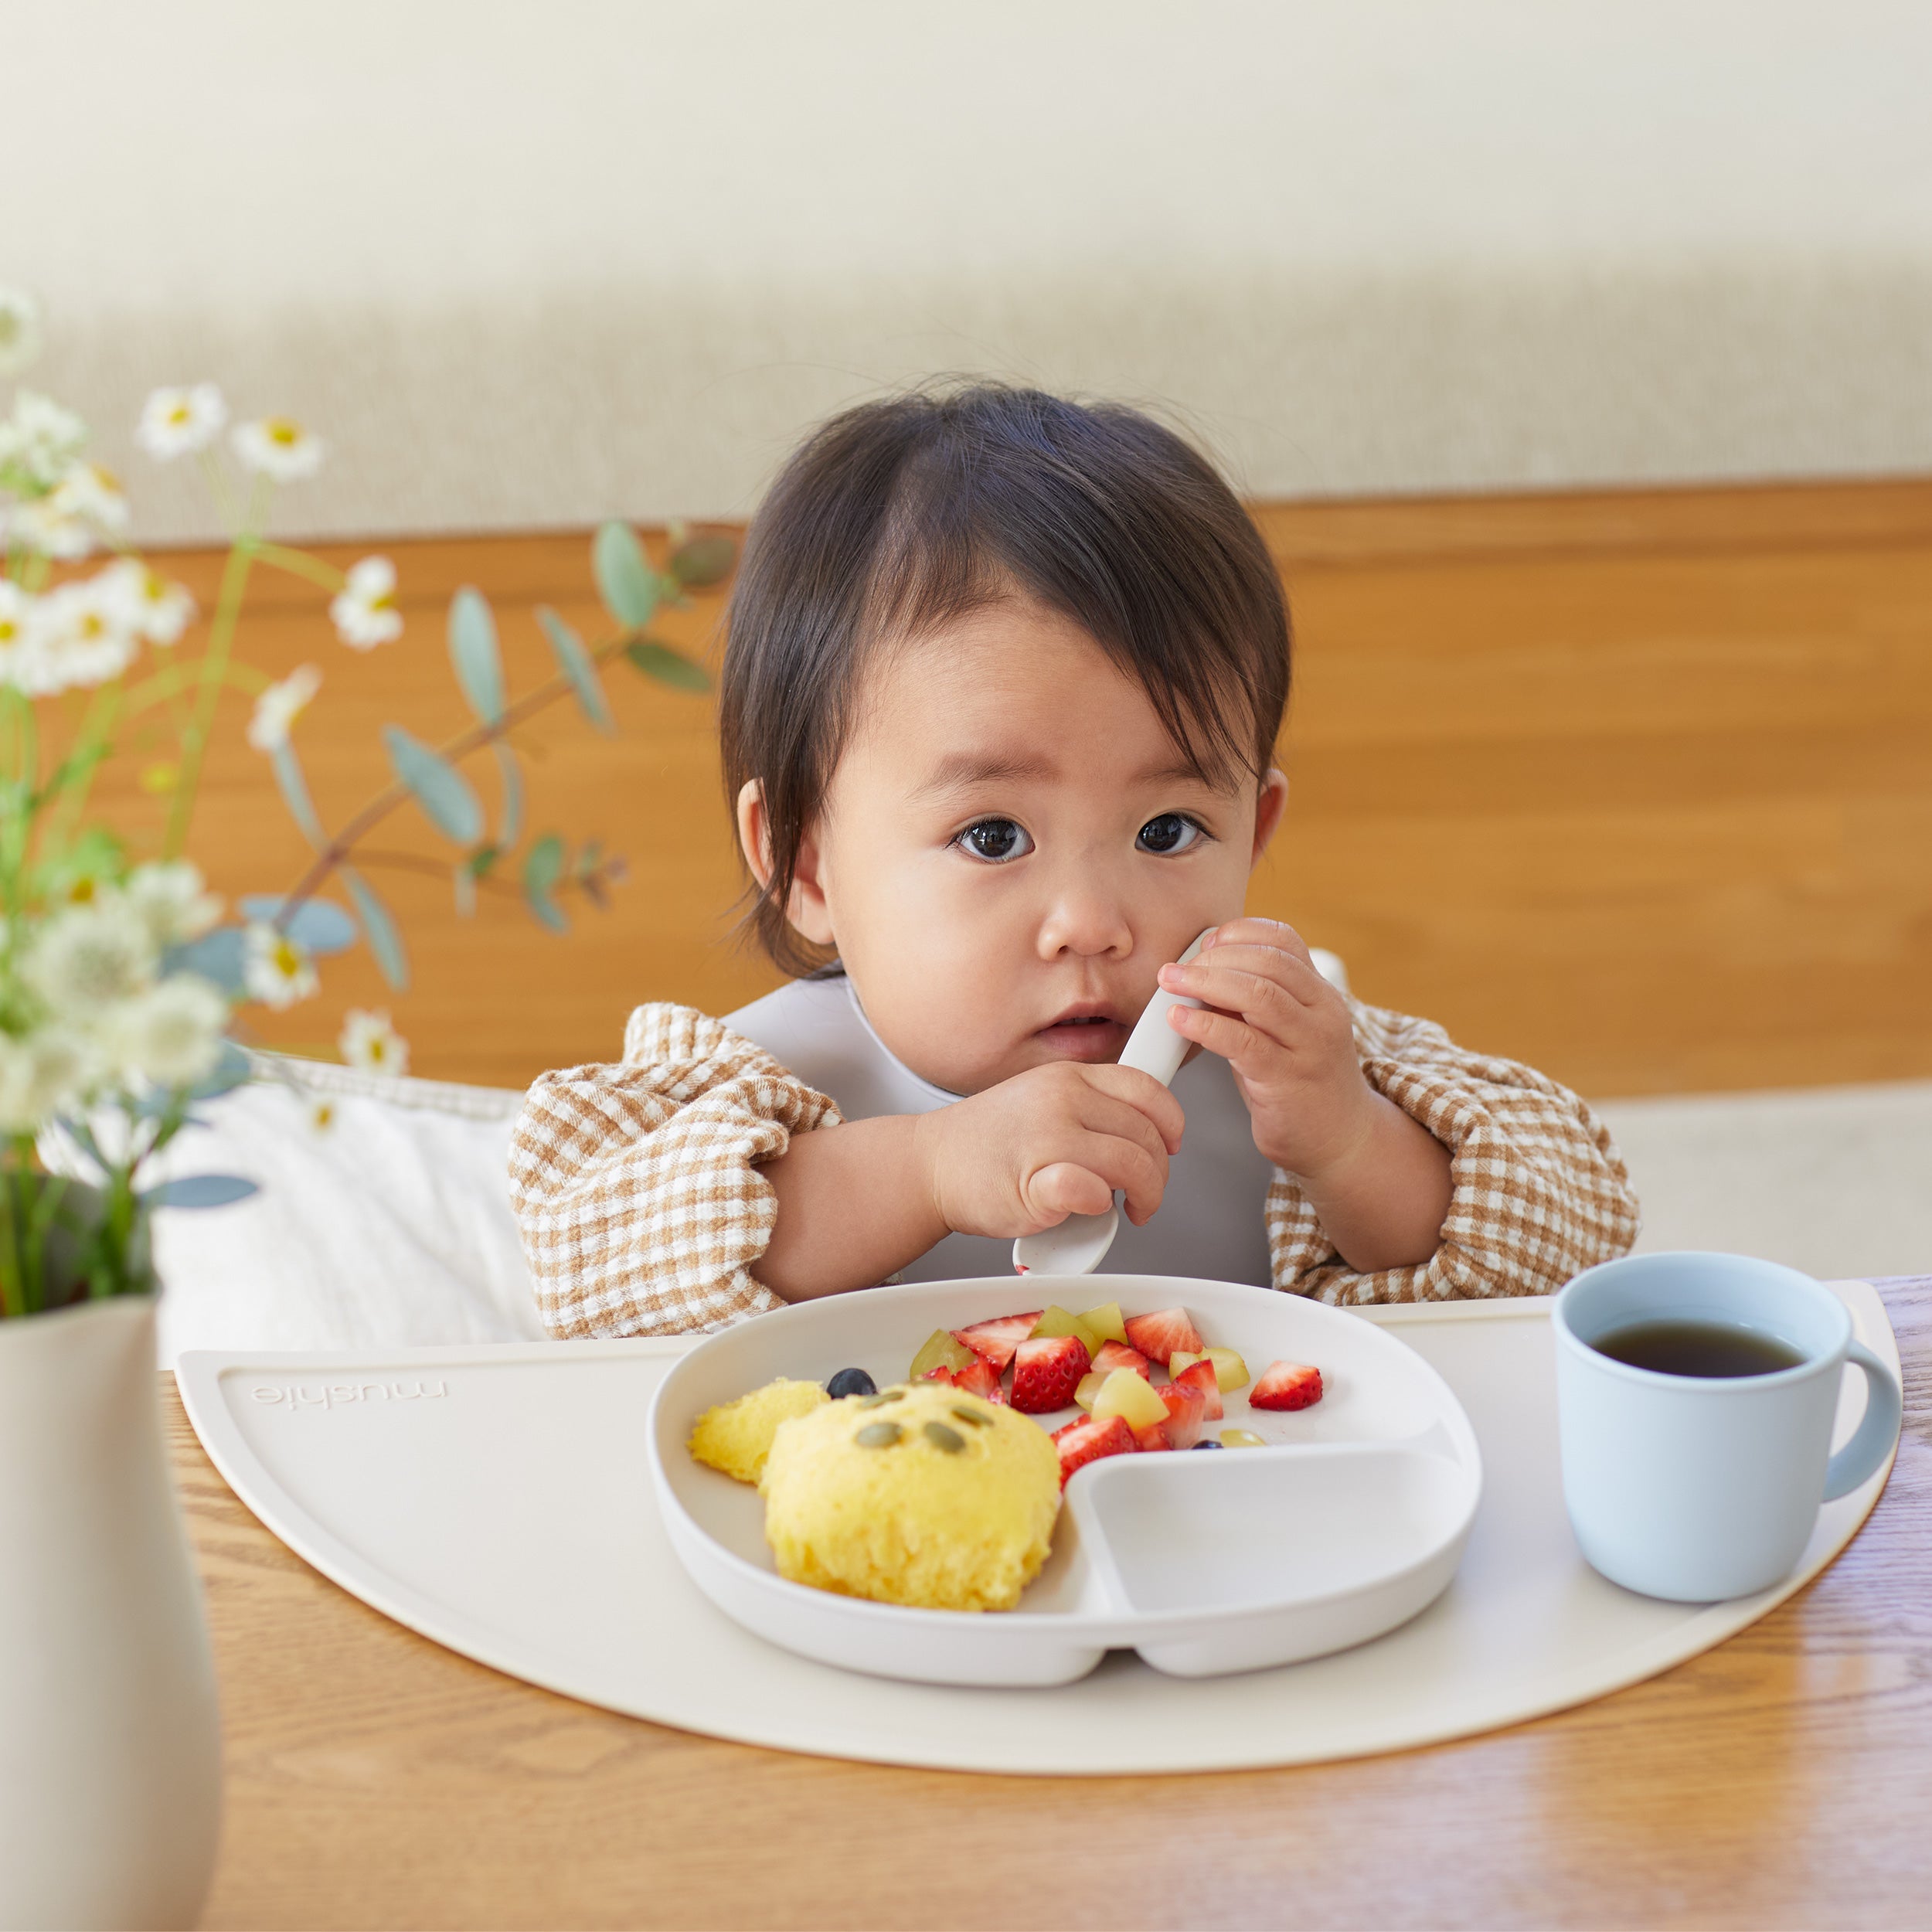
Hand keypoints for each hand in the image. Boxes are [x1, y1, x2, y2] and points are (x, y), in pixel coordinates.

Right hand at [915, 1061, 1184, 1239]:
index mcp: (1068, 1077)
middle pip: (1147, 1135)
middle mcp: (1061, 1100)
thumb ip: (1088, 1107)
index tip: (1171, 1145)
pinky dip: (1100, 1206)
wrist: (929, 1167)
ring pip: (1132, 1164)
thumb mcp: (1042, 1100)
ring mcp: (1047, 1138)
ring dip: (1144, 1196)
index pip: (1147, 1090)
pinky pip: (1091, 1191)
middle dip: (1159, 1173)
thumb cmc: (987, 1145)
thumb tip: (1145, 1133)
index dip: (1171, 1123)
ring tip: (1130, 1210)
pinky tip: (1090, 1210)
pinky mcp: (1034, 1183)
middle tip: (1145, 1193)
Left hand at [1158, 917, 1373, 1183]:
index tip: (1206, 944)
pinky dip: (1206, 1025)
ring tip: (1170, 984)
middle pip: (1269, 961)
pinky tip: (1179, 1021)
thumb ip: (1250, 1002)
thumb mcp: (1282, 1031)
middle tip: (1174, 970)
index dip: (1240, 933)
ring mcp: (1310, 1046)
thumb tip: (1198, 971)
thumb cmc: (1299, 1082)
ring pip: (1259, 994)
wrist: (1340, 1141)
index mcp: (1320, 993)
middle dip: (1215, 958)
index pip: (1284, 939)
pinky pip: (1244, 1042)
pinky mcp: (1289, 1080)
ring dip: (1206, 982)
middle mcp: (1323, 1012)